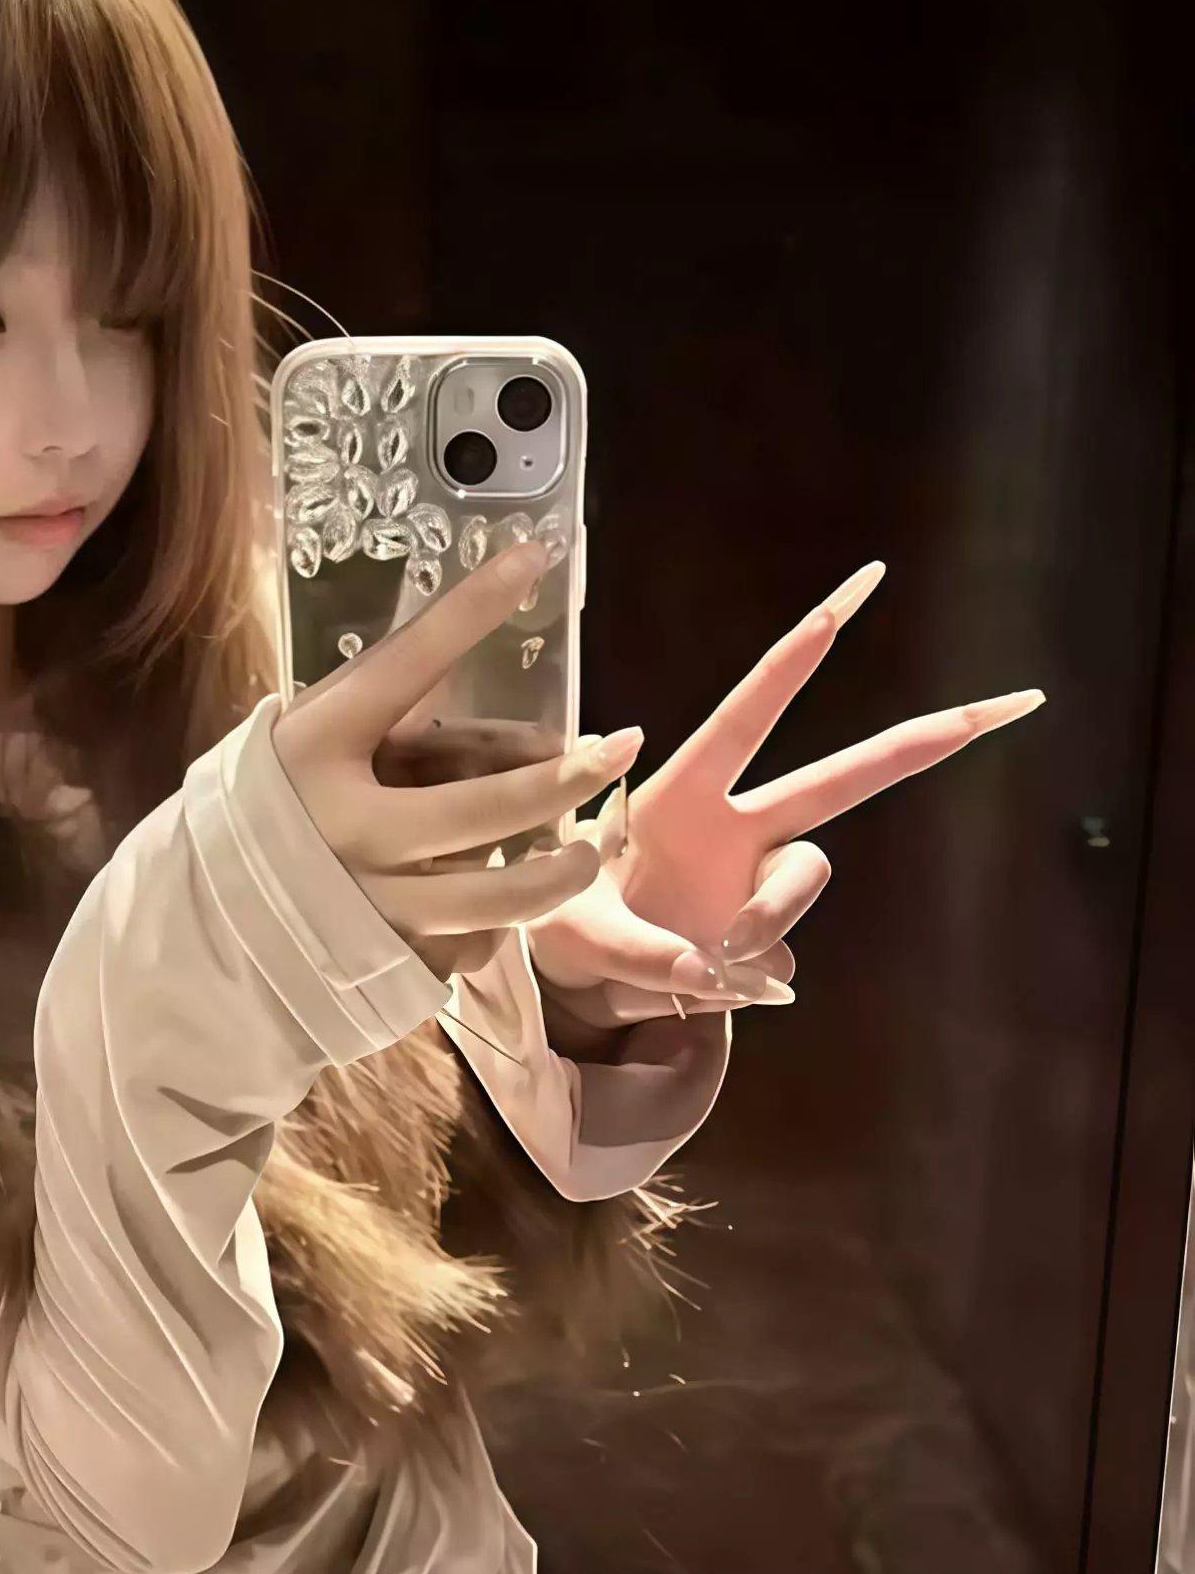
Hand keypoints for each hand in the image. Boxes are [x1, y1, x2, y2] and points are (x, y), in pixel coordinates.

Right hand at [273, 541, 628, 980]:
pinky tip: (498, 909)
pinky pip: (470, 943)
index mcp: (316, 750)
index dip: (468, 611)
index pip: (403, 665)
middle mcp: (346, 827)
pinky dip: (493, 924)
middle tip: (618, 750)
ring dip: (559, 871)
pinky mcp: (385, 963)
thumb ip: (394, 722)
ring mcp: (369, 903)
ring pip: (498, 894)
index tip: (532, 556)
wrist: (206, 916)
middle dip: (566, 779)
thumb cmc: (274, 809)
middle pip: (486, 807)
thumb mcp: (313, 744)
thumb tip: (521, 725)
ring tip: (585, 850)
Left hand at [526, 559, 1046, 1023]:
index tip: (855, 591)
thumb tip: (720, 972)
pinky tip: (699, 981)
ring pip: (810, 879)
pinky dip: (744, 975)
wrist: (570, 982)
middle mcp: (733, 826)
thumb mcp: (577, 932)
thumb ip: (645, 952)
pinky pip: (781, 956)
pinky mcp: (764, 937)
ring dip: (768, 920)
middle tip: (1013, 702)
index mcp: (678, 795)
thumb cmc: (561, 926)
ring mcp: (756, 881)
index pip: (747, 716)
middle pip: (844, 778)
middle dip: (925, 739)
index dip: (795, 659)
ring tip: (705, 961)